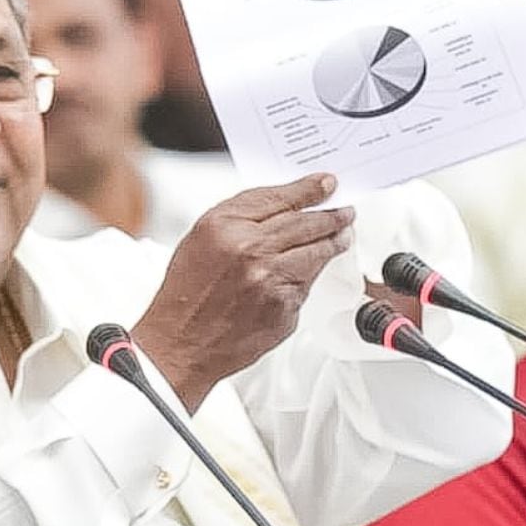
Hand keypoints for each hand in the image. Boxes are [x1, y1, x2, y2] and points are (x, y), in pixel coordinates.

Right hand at [133, 174, 354, 410]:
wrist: (180, 342)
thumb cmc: (187, 292)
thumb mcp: (201, 238)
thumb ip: (242, 218)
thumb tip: (286, 205)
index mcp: (224, 226)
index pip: (279, 197)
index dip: (309, 189)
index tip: (327, 183)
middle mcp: (249, 250)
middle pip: (306, 223)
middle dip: (332, 216)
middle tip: (345, 212)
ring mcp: (270, 280)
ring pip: (316, 253)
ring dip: (333, 243)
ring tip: (342, 237)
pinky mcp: (284, 307)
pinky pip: (308, 284)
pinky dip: (311, 275)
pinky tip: (311, 270)